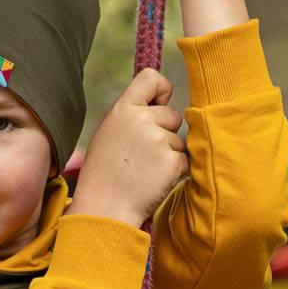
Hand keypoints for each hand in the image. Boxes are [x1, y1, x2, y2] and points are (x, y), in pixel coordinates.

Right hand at [67, 70, 186, 226]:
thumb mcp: (108, 134)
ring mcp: (158, 140)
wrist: (103, 211)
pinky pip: (184, 160)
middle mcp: (141, 119)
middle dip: (165, 133)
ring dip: (168, 156)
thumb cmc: (103, 175)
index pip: (151, 78)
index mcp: (122, 109)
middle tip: (142, 157)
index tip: (160, 104)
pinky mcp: (172, 161)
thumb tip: (158, 103)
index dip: (161, 90)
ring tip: (144, 172)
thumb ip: (130, 115)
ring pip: (179, 140)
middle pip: (172, 115)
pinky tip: (153, 182)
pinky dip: (174, 173)